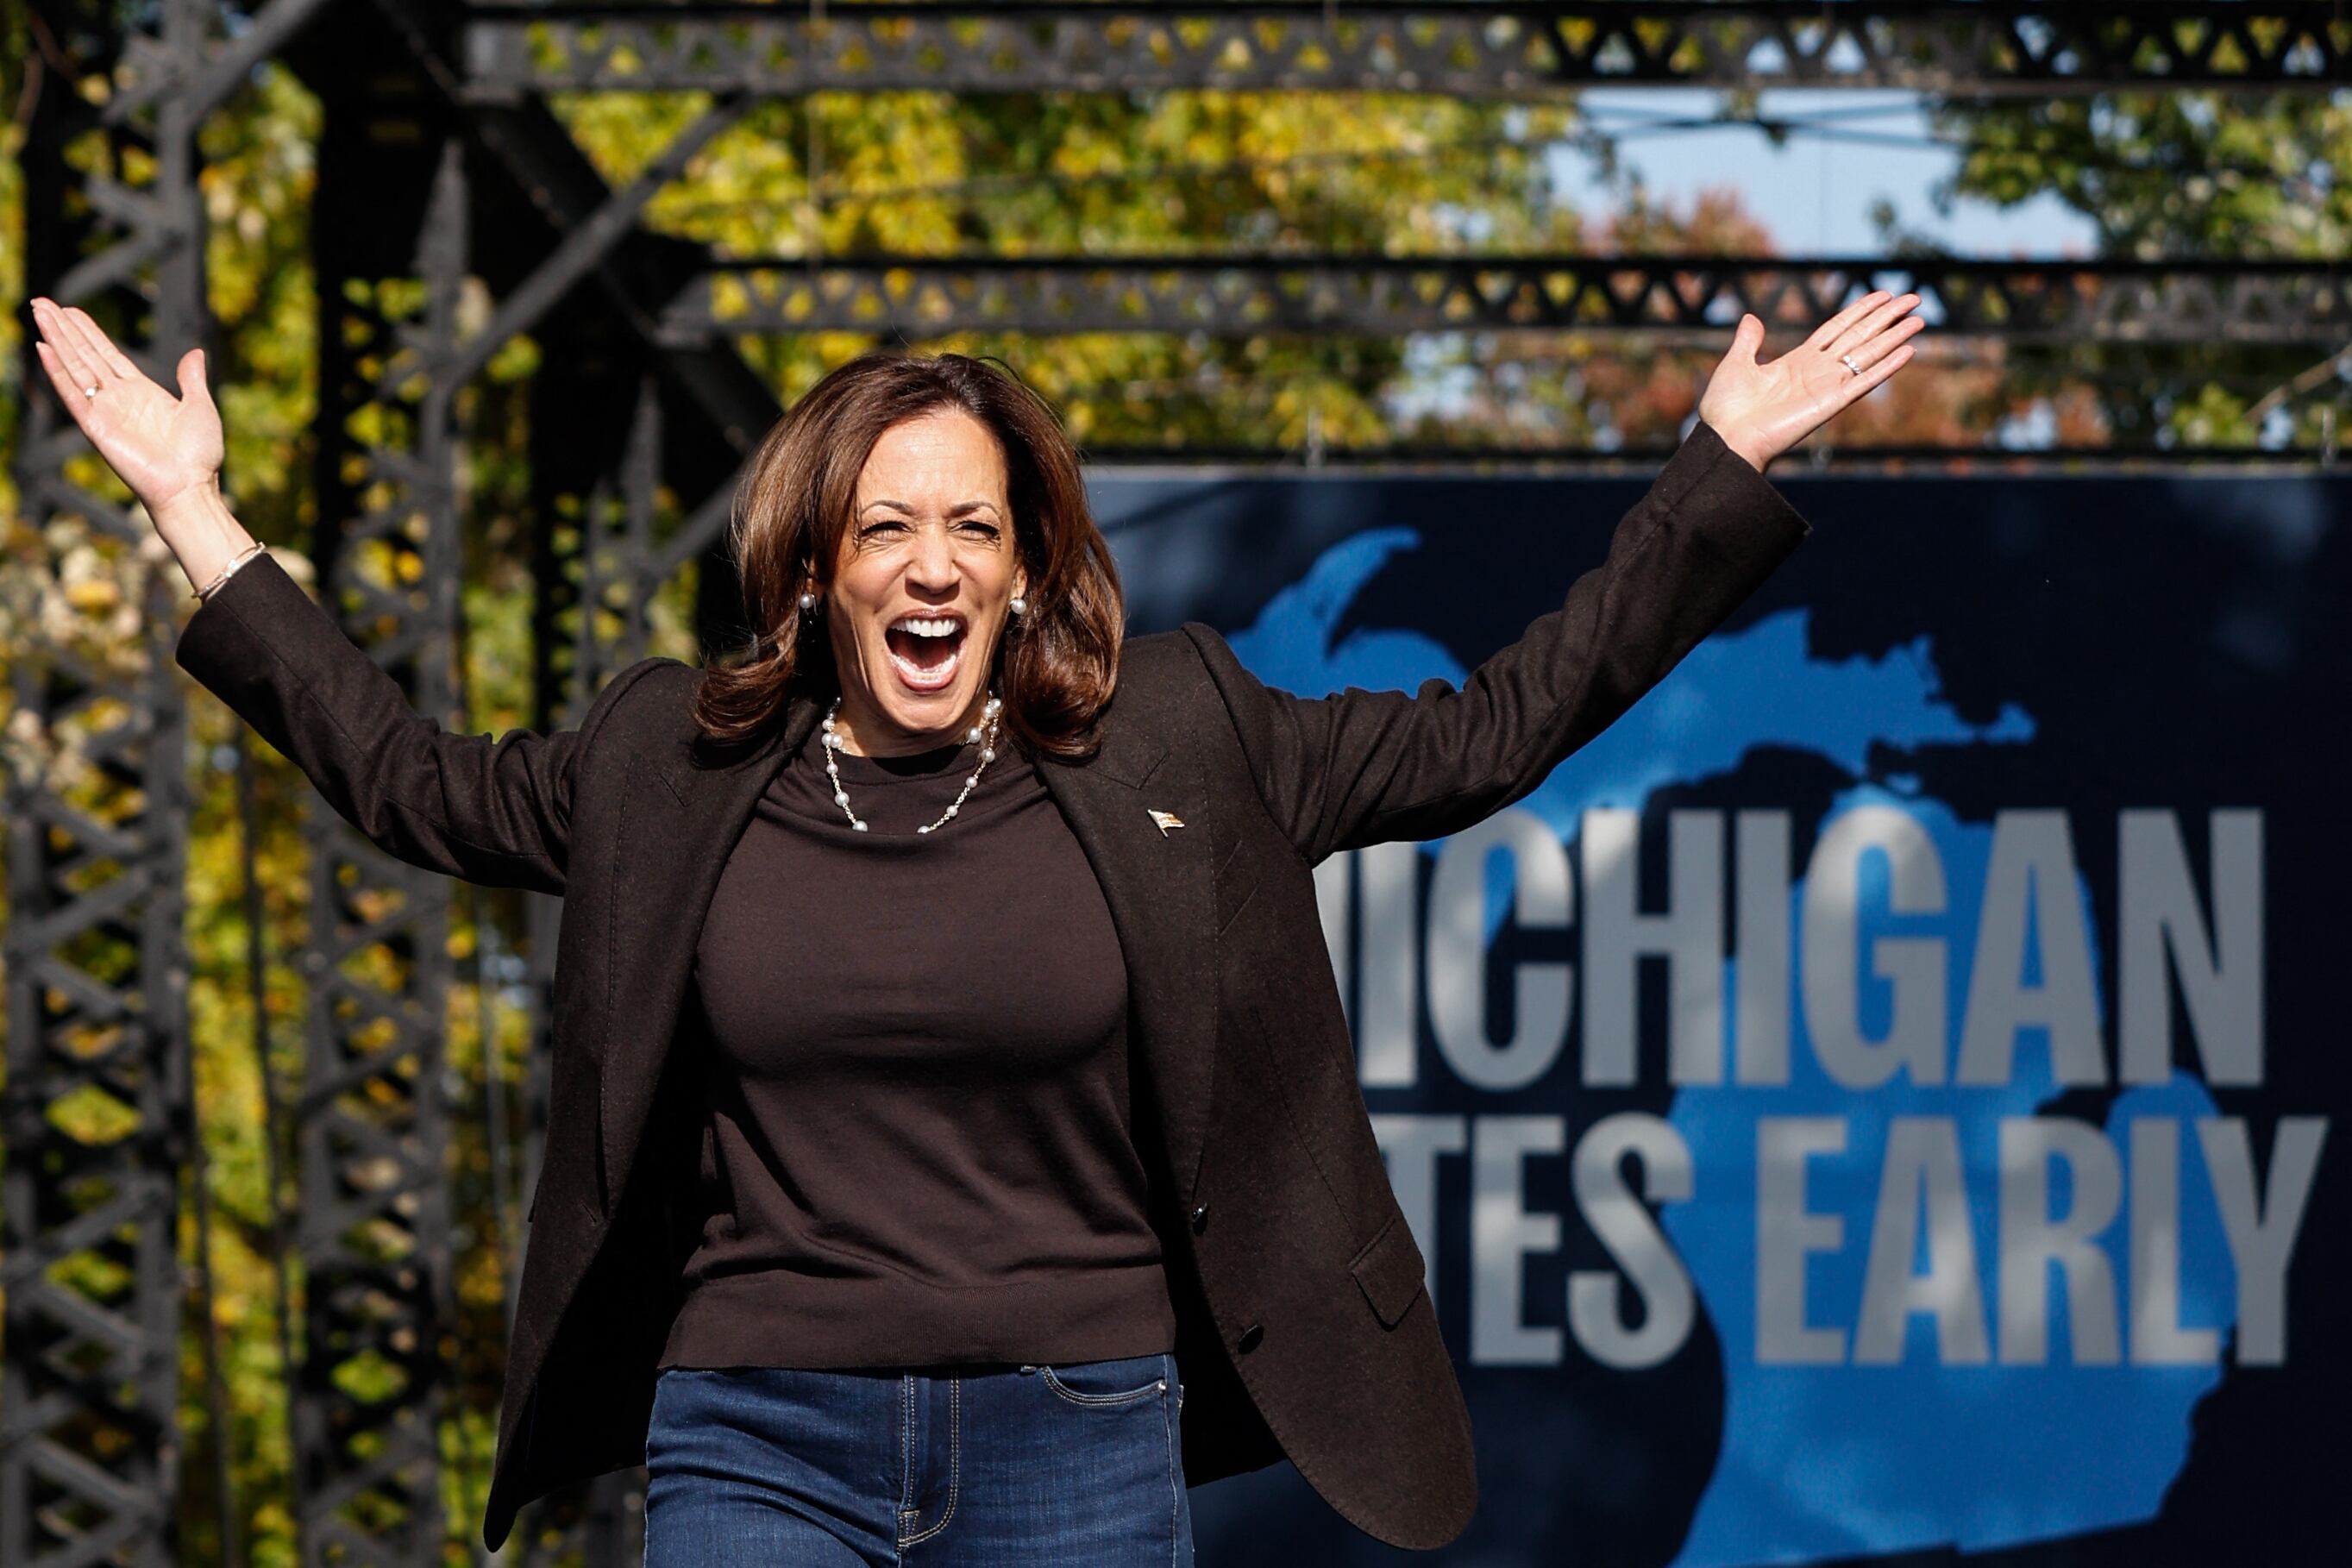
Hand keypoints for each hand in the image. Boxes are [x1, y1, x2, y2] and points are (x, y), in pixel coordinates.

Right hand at [29, 296, 224, 526]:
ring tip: (39, 312)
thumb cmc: (199, 455)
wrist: (191, 486)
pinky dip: (57, 371)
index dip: (88, 332)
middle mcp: (118, 398)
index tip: (70, 309)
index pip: (106, 354)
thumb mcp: (200, 407)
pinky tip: (44, 348)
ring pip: (74, 367)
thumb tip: (196, 352)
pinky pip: (72, 394)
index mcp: (141, 392)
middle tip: (41, 302)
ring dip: (56, 339)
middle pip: (84, 355)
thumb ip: (192, 379)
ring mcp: (105, 411)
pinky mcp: (96, 427)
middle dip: (63, 328)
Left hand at [1697, 290, 1923, 472]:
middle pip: (1860, 337)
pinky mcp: (1831, 403)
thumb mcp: (1735, 364)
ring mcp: (1827, 387)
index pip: (1838, 329)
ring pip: (1868, 355)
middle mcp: (1818, 372)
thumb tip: (1751, 317)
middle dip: (1887, 317)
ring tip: (1919, 320)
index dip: (1861, 311)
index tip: (1883, 295)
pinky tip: (1908, 352)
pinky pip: (1864, 382)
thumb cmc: (1726, 409)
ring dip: (1895, 338)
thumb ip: (1748, 341)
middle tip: (1914, 299)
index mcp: (1798, 361)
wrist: (1726, 439)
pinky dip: (1886, 367)